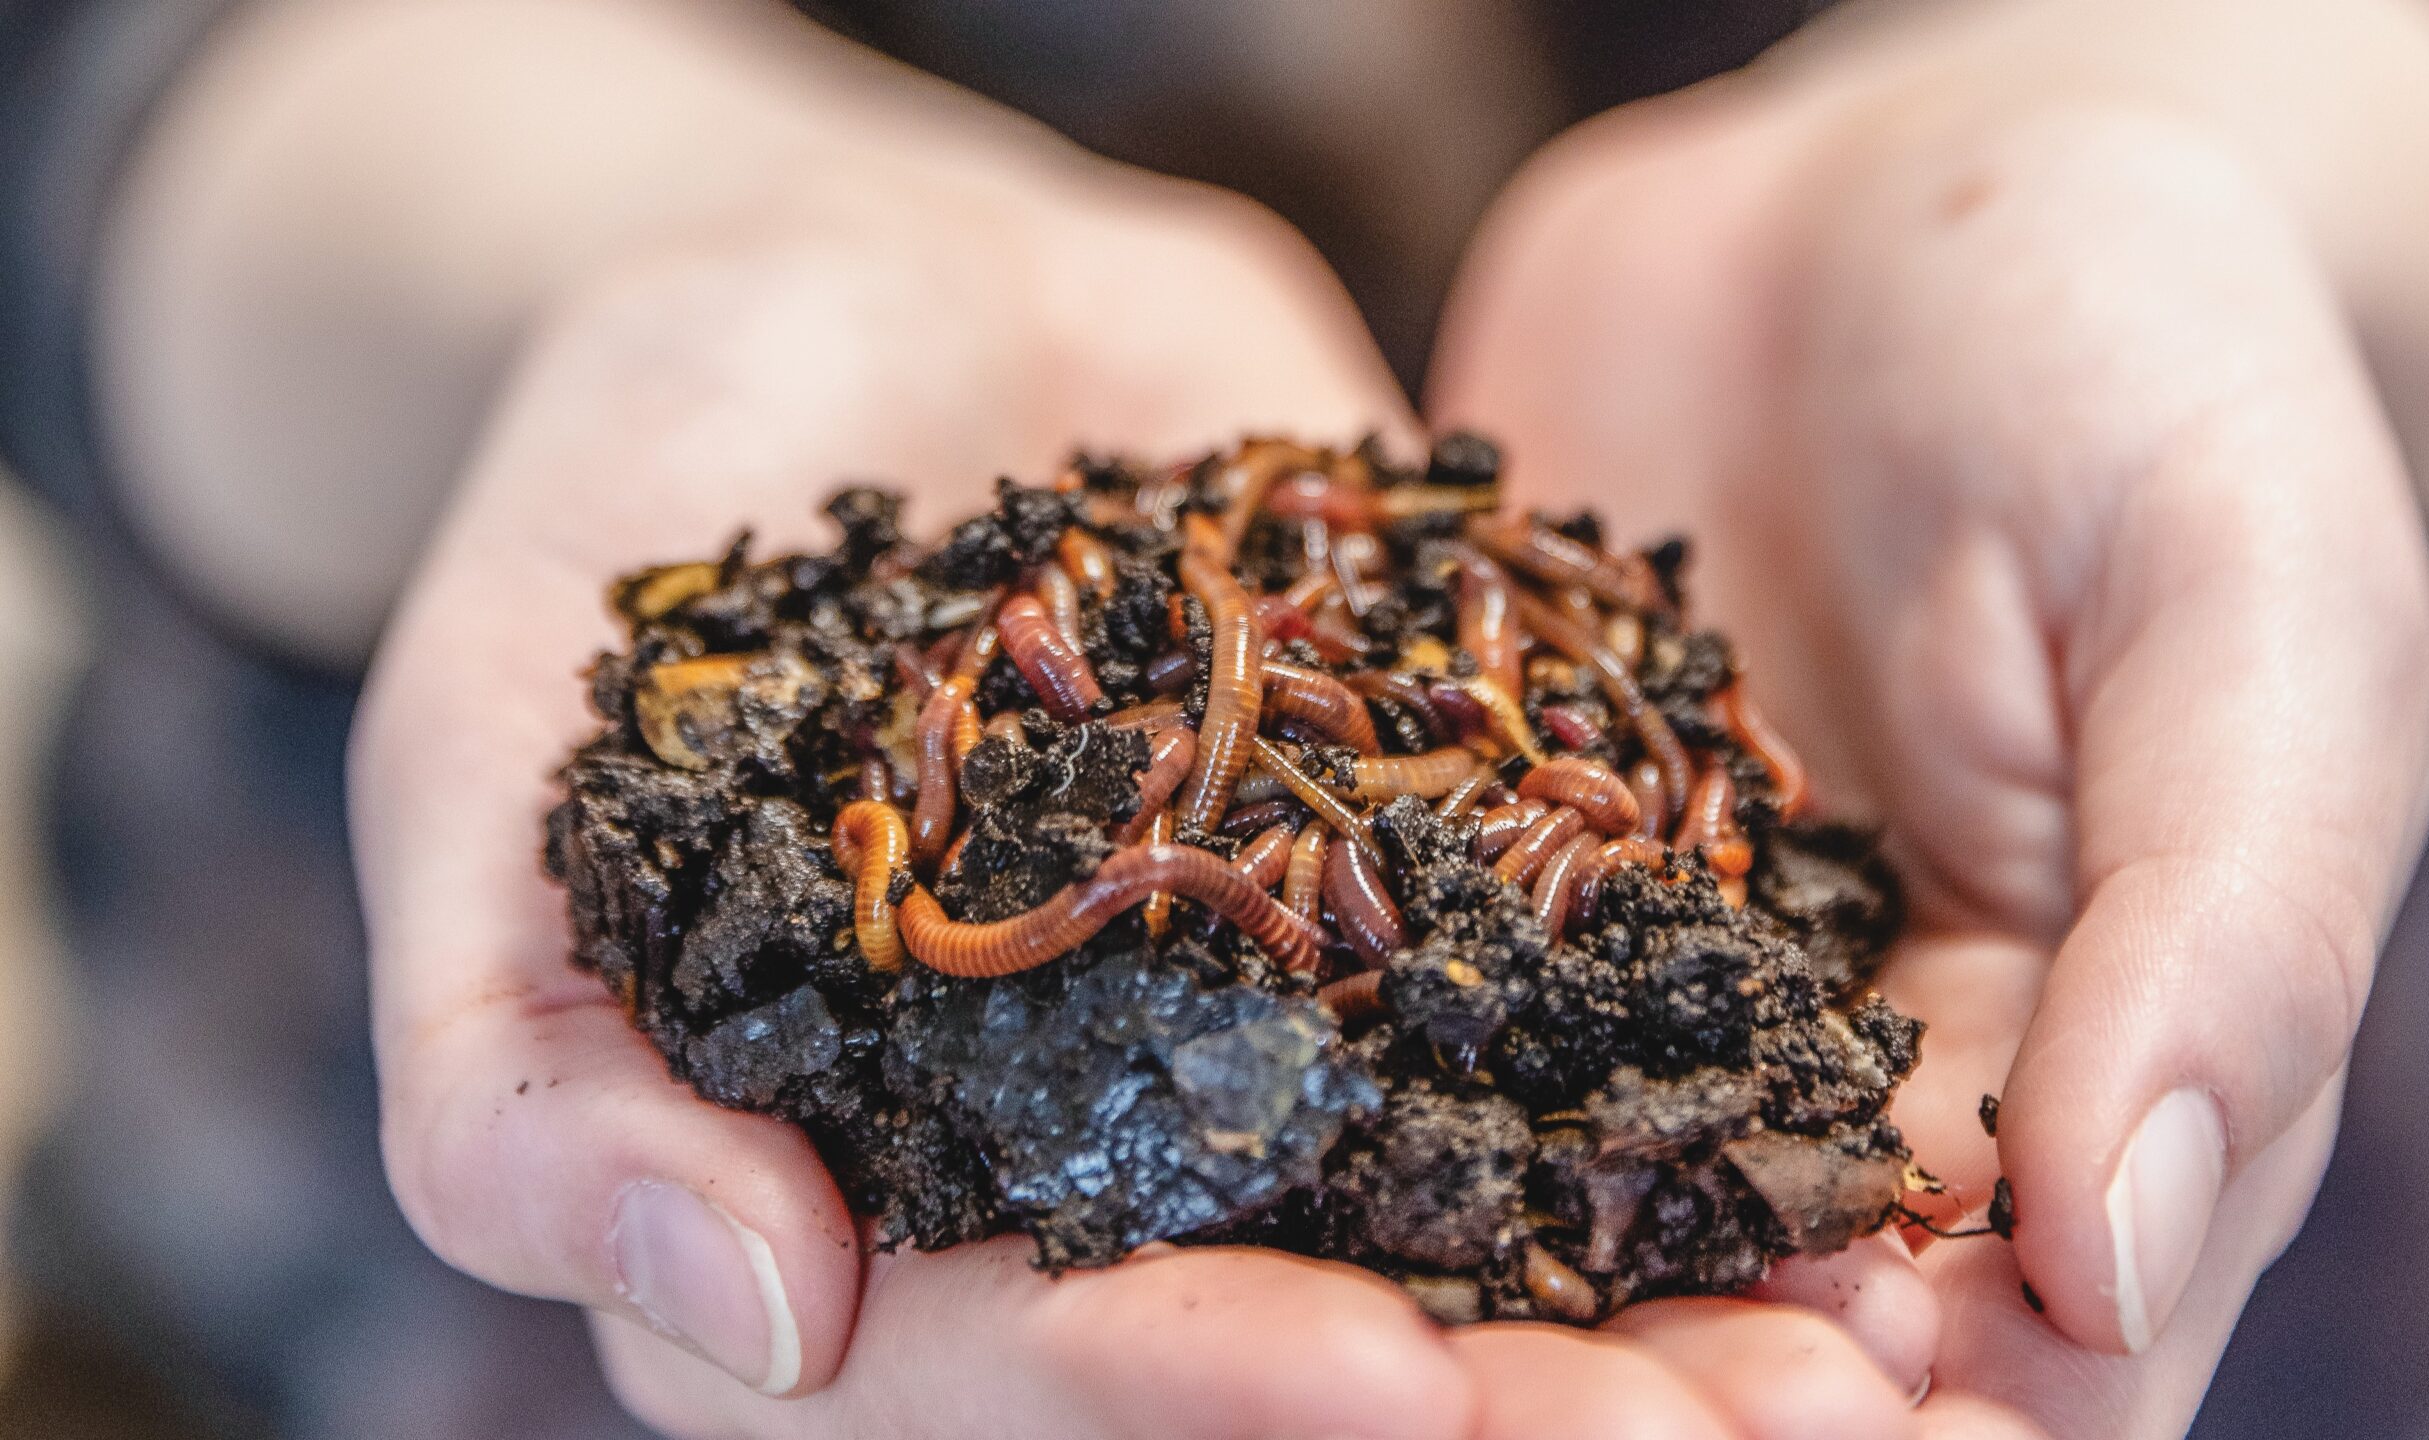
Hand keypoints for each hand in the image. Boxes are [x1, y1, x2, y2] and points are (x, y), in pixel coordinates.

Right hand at [350, 137, 1933, 1437]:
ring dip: (1640, 1296)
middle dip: (1482, 1401)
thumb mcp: (485, 750)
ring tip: (1834, 1348)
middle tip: (1726, 1439)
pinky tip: (1843, 1109)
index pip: (994, 1363)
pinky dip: (1685, 1061)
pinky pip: (1545, 990)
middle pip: (1268, 1334)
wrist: (863, 285)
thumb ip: (524, 1050)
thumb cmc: (620, 499)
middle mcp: (1071, 1151)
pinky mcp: (1390, 879)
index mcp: (839, 1187)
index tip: (1390, 1390)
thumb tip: (736, 1317)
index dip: (1173, 1390)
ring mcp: (1251, 1024)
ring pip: (1446, 1210)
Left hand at [1427, 2, 2428, 1429]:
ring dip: (1422, 1289)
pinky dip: (1288, 1071)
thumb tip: (2117, 1261)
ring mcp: (1628, 975)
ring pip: (1522, 1201)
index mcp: (2078, 1071)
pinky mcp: (1463, 864)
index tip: (1767, 1425)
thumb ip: (2222, 928)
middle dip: (1609, 1396)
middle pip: (1732, 1318)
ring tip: (1288, 1332)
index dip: (1886, 1427)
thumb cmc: (2144, 363)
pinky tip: (1167, 1113)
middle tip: (1457, 1412)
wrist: (1889, 198)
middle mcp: (1835, 1069)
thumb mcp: (2250, 616)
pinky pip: (1369, 1000)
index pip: (2010, 1361)